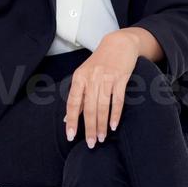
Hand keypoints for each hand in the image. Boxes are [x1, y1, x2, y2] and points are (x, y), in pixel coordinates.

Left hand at [64, 31, 140, 147]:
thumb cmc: (100, 61)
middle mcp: (91, 77)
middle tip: (91, 143)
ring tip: (101, 138)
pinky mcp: (120, 78)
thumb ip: (78, 96)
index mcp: (79, 77)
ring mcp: (106, 77)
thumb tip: (67, 118)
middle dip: (89, 128)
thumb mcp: (85, 75)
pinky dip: (115, 114)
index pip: (73, 102)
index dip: (71, 120)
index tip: (71, 136)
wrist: (119, 43)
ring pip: (103, 106)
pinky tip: (113, 125)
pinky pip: (117, 100)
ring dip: (102, 125)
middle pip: (89, 108)